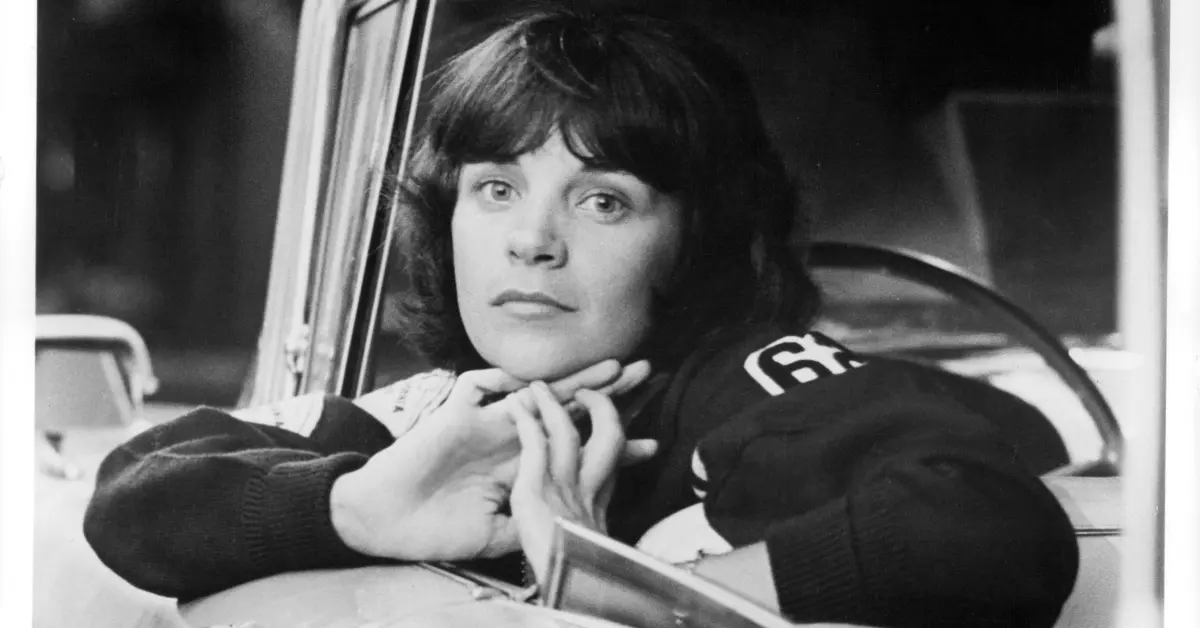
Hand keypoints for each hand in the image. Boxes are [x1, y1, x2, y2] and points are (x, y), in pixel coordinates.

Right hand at [331, 360, 652, 561]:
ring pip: (536, 393)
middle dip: (606, 394)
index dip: (610, 447)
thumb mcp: (494, 534)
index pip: (575, 450)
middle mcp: (510, 439)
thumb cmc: (433, 527)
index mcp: (522, 465)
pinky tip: (525, 382)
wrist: (384, 521)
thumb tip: (568, 529)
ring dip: (573, 380)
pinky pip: (478, 387)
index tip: (652, 446)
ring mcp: (483, 424)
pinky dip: (500, 380)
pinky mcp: (454, 417)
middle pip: (567, 410)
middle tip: (645, 375)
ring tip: (610, 369)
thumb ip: (529, 523)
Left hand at [510, 382, 658, 584]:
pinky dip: (528, 423)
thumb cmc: (569, 576)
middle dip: (607, 406)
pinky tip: (519, 405)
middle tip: (597, 388)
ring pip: (568, 434)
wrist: (566, 596)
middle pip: (610, 438)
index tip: (638, 433)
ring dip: (556, 405)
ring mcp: (564, 490)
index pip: (615, 461)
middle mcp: (588, 493)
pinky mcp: (536, 492)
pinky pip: (536, 447)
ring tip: (541, 386)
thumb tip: (606, 532)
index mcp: (598, 506)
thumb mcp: (589, 549)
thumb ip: (592, 528)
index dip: (629, 441)